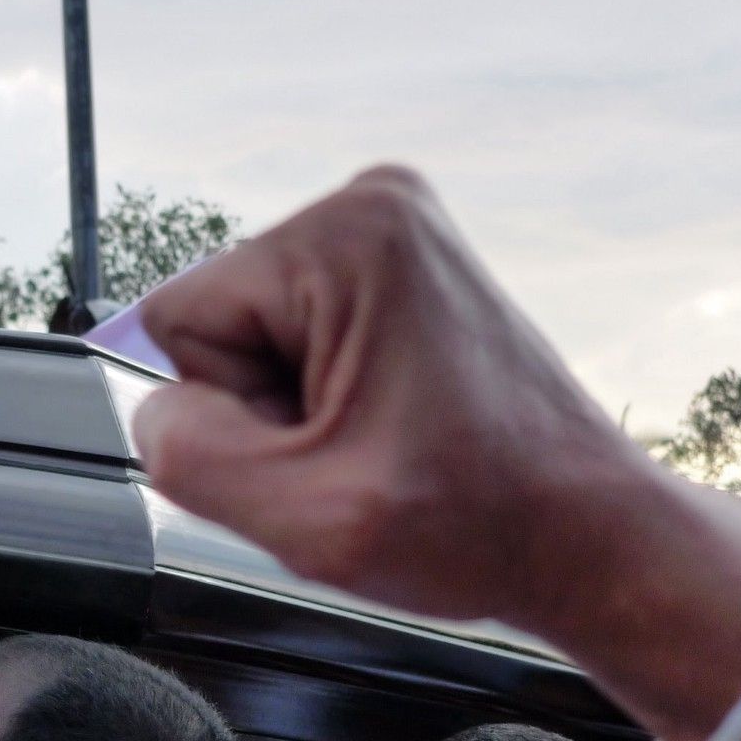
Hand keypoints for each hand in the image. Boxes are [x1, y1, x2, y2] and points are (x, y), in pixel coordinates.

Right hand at [130, 166, 646, 630]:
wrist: (585, 534)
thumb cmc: (480, 522)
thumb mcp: (304, 518)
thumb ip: (187, 457)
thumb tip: (154, 412)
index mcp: (347, 238)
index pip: (180, 322)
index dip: (230, 410)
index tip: (321, 445)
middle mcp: (373, 207)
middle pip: (221, 323)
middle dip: (269, 406)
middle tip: (359, 452)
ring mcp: (394, 233)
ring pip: (259, 337)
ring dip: (300, 407)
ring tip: (385, 442)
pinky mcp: (404, 268)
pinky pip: (301, 336)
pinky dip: (330, 394)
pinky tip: (396, 424)